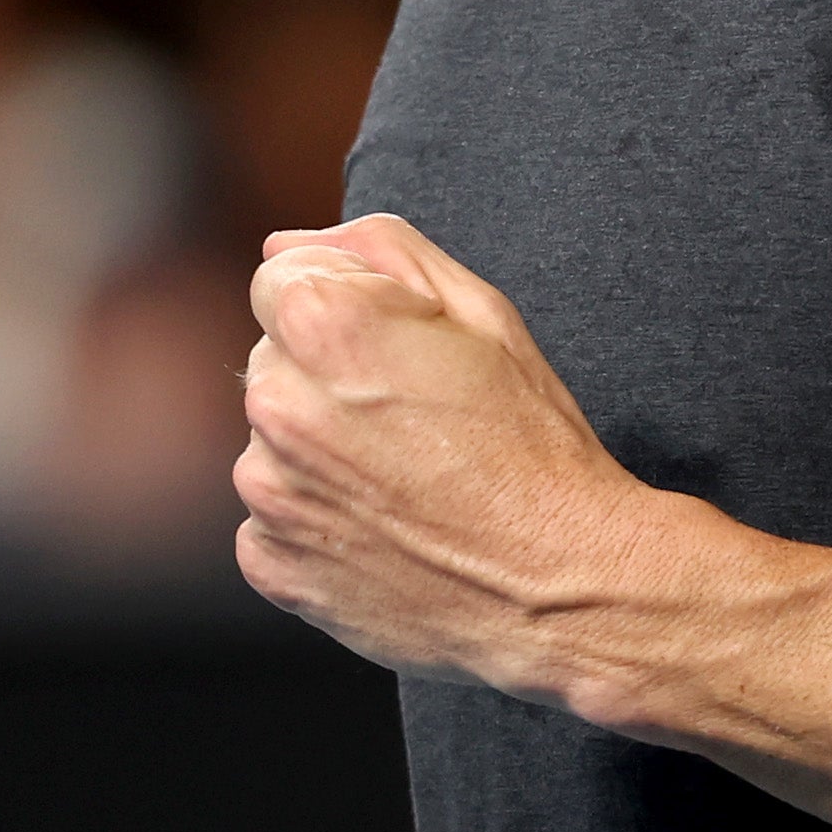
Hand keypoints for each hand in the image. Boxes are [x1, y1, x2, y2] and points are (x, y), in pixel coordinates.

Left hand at [235, 215, 674, 707]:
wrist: (563, 587)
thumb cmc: (534, 445)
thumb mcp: (483, 314)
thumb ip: (378, 252)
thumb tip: (287, 244)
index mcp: (324, 325)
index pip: (280, 280)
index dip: (349, 306)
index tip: (404, 352)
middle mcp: (277, 405)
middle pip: (275, 361)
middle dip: (328, 377)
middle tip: (415, 422)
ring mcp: (268, 493)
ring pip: (272, 442)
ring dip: (321, 451)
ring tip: (406, 481)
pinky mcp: (271, 563)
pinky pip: (273, 520)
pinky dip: (318, 522)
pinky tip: (386, 529)